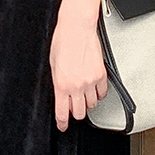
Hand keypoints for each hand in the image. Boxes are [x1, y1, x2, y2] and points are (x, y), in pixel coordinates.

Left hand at [49, 5, 107, 130]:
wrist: (77, 28)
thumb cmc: (62, 42)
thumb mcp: (53, 66)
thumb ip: (58, 83)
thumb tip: (61, 95)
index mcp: (61, 85)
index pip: (62, 113)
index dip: (62, 123)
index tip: (63, 127)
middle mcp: (76, 86)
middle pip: (80, 113)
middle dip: (76, 112)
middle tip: (74, 106)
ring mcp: (90, 81)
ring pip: (92, 105)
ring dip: (87, 102)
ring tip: (83, 93)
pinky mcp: (101, 75)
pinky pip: (102, 93)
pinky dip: (98, 93)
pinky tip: (93, 87)